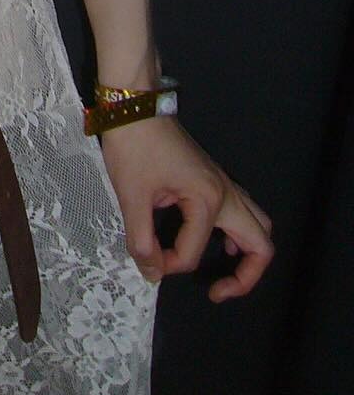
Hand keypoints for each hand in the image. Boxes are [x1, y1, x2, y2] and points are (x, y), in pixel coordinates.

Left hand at [98, 115, 273, 301]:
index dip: (167, 264)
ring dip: (249, 252)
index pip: (192, 252)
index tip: (146, 259)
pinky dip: (238, 232)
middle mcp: (225, 193)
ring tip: (223, 269)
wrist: (132, 103)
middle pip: (261, 244)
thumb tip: (151, 273)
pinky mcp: (212, 178)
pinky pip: (241, 212)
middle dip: (246, 276)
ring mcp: (223, 183)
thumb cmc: (133, 145)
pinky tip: (216, 240)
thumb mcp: (132, 195)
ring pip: (258, 225)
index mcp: (208, 199)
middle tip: (218, 291)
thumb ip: (142, 239)